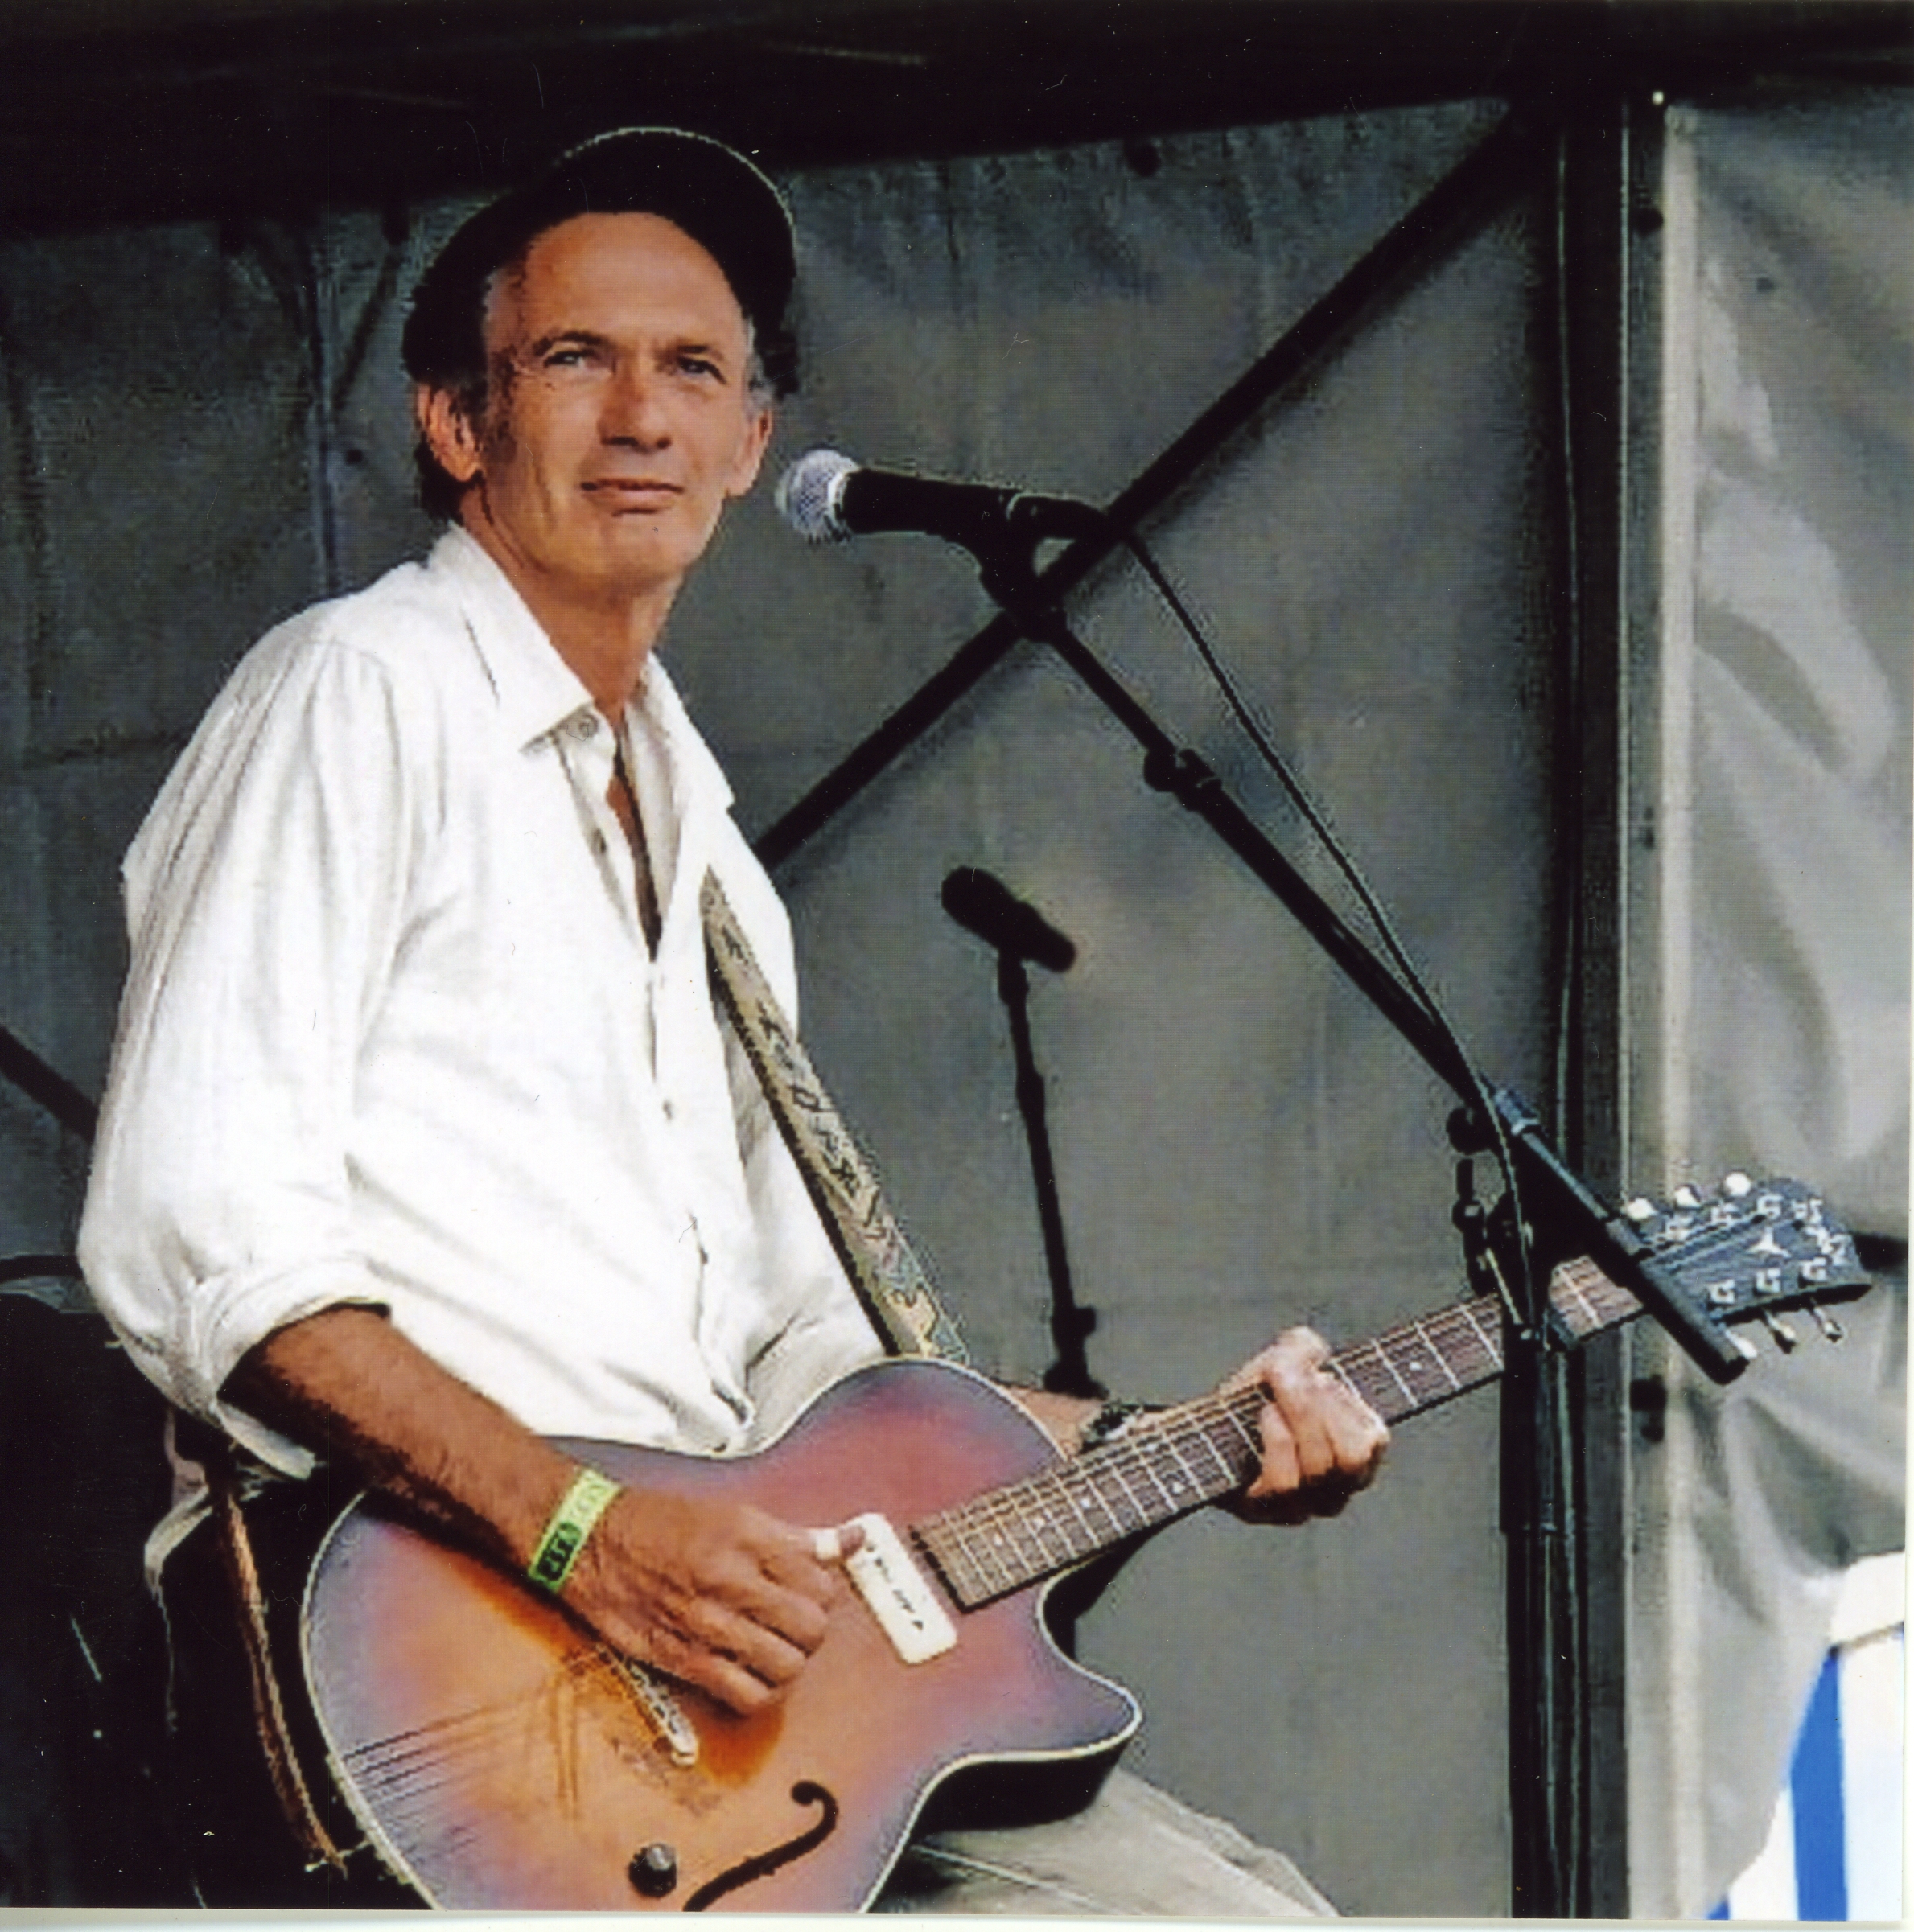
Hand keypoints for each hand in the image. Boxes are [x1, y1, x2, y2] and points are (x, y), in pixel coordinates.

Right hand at [564, 1488, 856, 1714]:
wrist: (590, 1539)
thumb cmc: (658, 1522)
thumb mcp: (732, 1513)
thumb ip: (794, 1536)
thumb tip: (848, 1541)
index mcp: (748, 1535)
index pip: (821, 1579)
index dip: (823, 1591)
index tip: (811, 1592)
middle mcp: (732, 1578)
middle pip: (812, 1626)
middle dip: (812, 1629)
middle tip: (796, 1623)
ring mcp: (708, 1622)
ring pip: (788, 1664)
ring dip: (790, 1662)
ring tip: (775, 1649)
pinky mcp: (684, 1658)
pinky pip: (747, 1695)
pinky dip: (761, 1692)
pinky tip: (753, 1675)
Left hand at [1219, 1327, 1387, 1524]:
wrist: (1202, 1432)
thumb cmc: (1253, 1399)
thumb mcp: (1280, 1364)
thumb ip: (1302, 1348)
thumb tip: (1309, 1347)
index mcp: (1353, 1458)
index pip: (1373, 1440)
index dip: (1348, 1402)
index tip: (1321, 1374)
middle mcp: (1334, 1490)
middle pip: (1349, 1457)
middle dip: (1320, 1406)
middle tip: (1288, 1373)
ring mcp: (1301, 1506)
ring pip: (1318, 1469)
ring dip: (1297, 1418)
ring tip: (1273, 1396)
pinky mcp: (1265, 1511)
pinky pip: (1284, 1482)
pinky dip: (1278, 1441)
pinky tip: (1266, 1414)